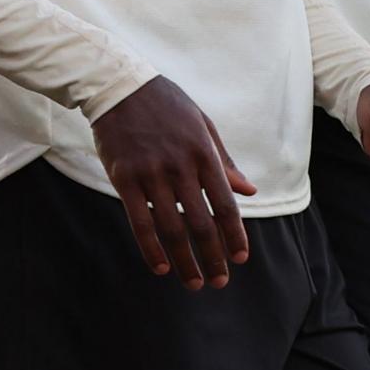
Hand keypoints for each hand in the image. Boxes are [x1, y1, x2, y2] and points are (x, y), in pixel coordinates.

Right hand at [93, 77, 251, 287]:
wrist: (120, 86)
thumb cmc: (166, 105)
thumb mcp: (203, 125)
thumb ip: (224, 161)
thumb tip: (249, 190)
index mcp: (204, 154)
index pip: (225, 205)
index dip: (234, 236)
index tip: (240, 259)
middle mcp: (180, 167)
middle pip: (201, 224)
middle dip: (213, 258)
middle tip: (219, 283)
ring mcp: (151, 174)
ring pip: (172, 229)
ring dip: (185, 261)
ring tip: (193, 283)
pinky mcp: (125, 178)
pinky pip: (140, 222)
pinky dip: (152, 249)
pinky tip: (162, 268)